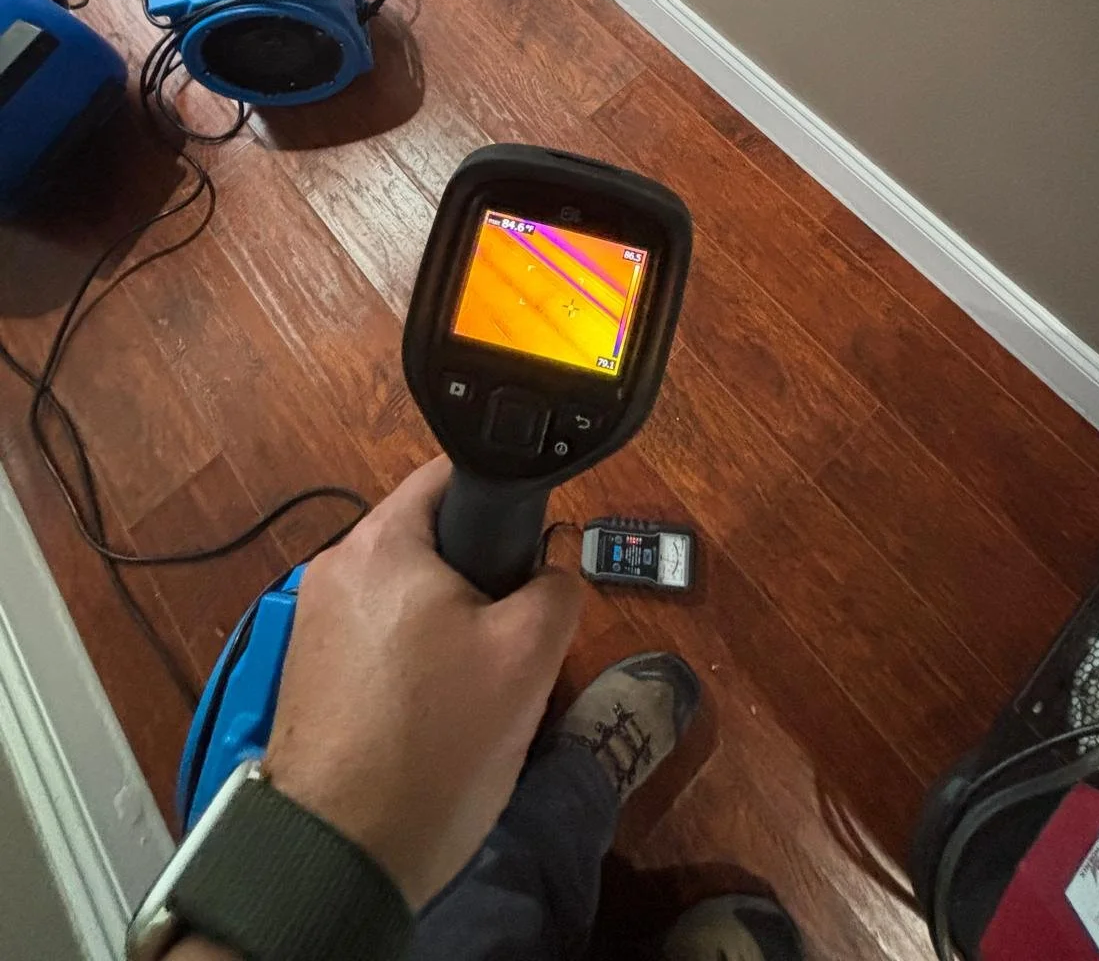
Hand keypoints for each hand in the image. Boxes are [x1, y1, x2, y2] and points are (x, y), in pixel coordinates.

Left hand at [263, 455, 582, 909]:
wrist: (342, 854)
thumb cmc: (435, 740)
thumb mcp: (528, 656)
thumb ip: (556, 587)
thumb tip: (551, 567)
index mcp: (380, 542)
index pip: (451, 476)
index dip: (504, 500)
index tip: (534, 545)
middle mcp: (335, 567)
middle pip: (430, 540)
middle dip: (480, 575)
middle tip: (517, 629)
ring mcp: (314, 621)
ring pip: (408, 594)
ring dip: (449, 622)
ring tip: (482, 678)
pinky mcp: (310, 670)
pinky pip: (380, 636)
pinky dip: (415, 657)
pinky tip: (440, 707)